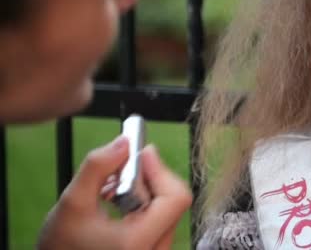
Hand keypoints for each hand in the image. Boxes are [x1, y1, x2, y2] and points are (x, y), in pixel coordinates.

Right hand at [37, 137, 192, 249]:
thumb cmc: (62, 244)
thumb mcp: (72, 202)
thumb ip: (97, 167)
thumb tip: (123, 143)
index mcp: (138, 241)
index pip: (176, 198)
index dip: (161, 169)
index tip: (142, 153)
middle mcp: (154, 249)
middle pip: (173, 200)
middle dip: (150, 176)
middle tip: (124, 165)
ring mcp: (156, 249)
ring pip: (167, 208)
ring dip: (145, 188)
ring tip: (114, 186)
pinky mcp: (153, 247)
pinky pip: (161, 218)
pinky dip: (144, 202)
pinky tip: (120, 199)